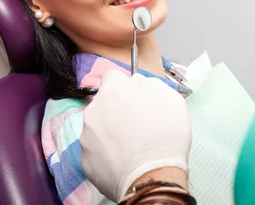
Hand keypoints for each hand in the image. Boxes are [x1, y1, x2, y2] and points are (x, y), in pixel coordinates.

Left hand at [80, 70, 191, 201]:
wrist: (153, 176)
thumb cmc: (164, 134)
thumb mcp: (169, 96)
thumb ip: (148, 83)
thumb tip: (137, 82)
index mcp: (113, 90)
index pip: (114, 77)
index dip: (127, 86)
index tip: (137, 98)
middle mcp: (93, 110)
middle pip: (104, 103)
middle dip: (117, 109)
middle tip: (137, 123)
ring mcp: (86, 137)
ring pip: (98, 126)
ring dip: (111, 130)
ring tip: (132, 145)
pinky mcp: (85, 161)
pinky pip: (96, 150)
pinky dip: (107, 153)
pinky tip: (124, 159)